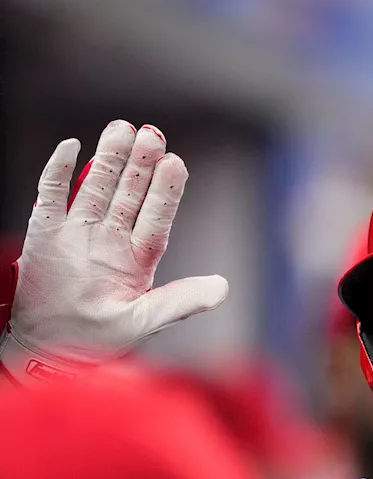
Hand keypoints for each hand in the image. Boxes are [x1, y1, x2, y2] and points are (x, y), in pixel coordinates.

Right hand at [1, 121, 228, 382]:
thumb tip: (223, 287)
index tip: (176, 162)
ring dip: (107, 159)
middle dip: (139, 164)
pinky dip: (57, 172)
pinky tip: (70, 147)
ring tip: (120, 128)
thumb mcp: (145, 322)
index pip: (156, 215)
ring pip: (94, 186)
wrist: (49, 350)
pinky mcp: (44, 233)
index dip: (166, 190)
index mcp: (138, 257)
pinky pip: (50, 195)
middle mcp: (110, 238)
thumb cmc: (99, 339)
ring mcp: (77, 232)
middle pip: (128, 193)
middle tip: (152, 133)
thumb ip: (181, 301)